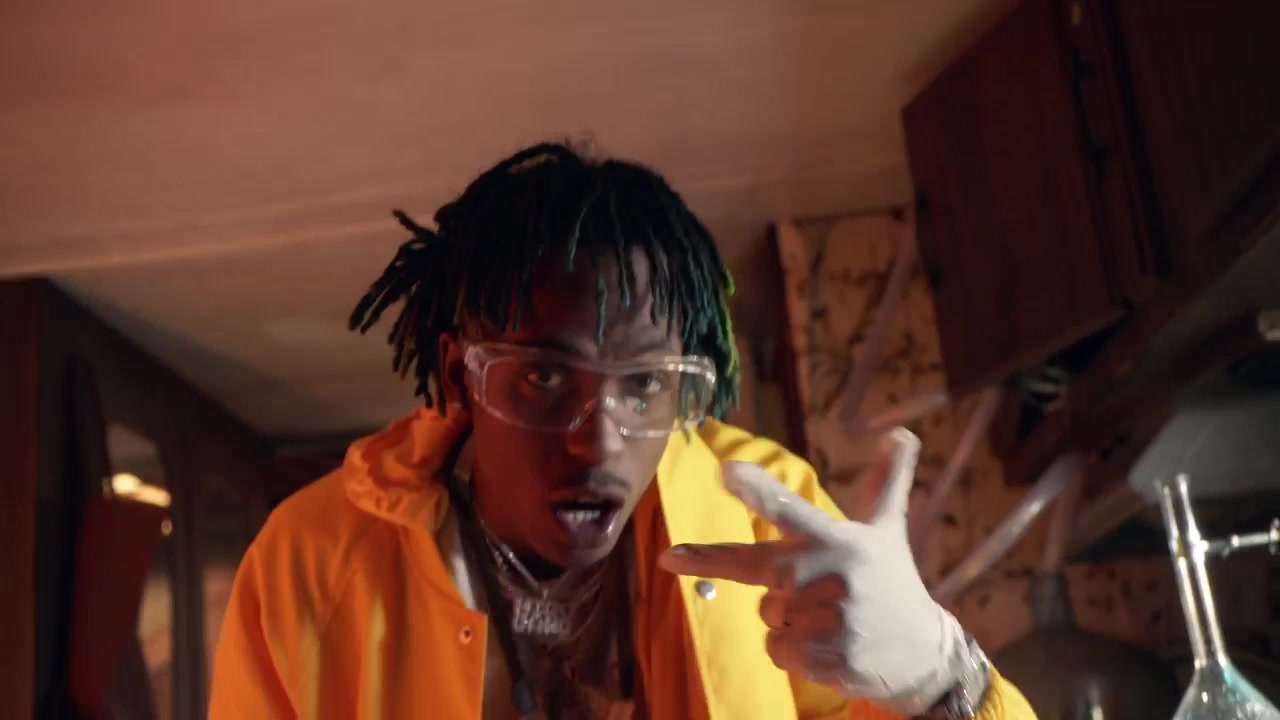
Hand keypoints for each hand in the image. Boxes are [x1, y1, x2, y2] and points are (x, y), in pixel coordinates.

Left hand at [659, 429, 971, 715]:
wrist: (924, 655)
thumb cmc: (891, 583)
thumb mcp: (888, 531)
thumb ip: (885, 482)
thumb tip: (902, 432)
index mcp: (841, 539)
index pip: (789, 509)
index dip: (757, 490)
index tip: (725, 471)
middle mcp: (835, 574)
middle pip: (765, 574)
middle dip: (779, 586)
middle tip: (819, 593)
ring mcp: (834, 619)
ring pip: (769, 616)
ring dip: (788, 621)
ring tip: (832, 621)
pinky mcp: (831, 658)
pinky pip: (776, 650)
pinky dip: (792, 652)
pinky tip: (829, 646)